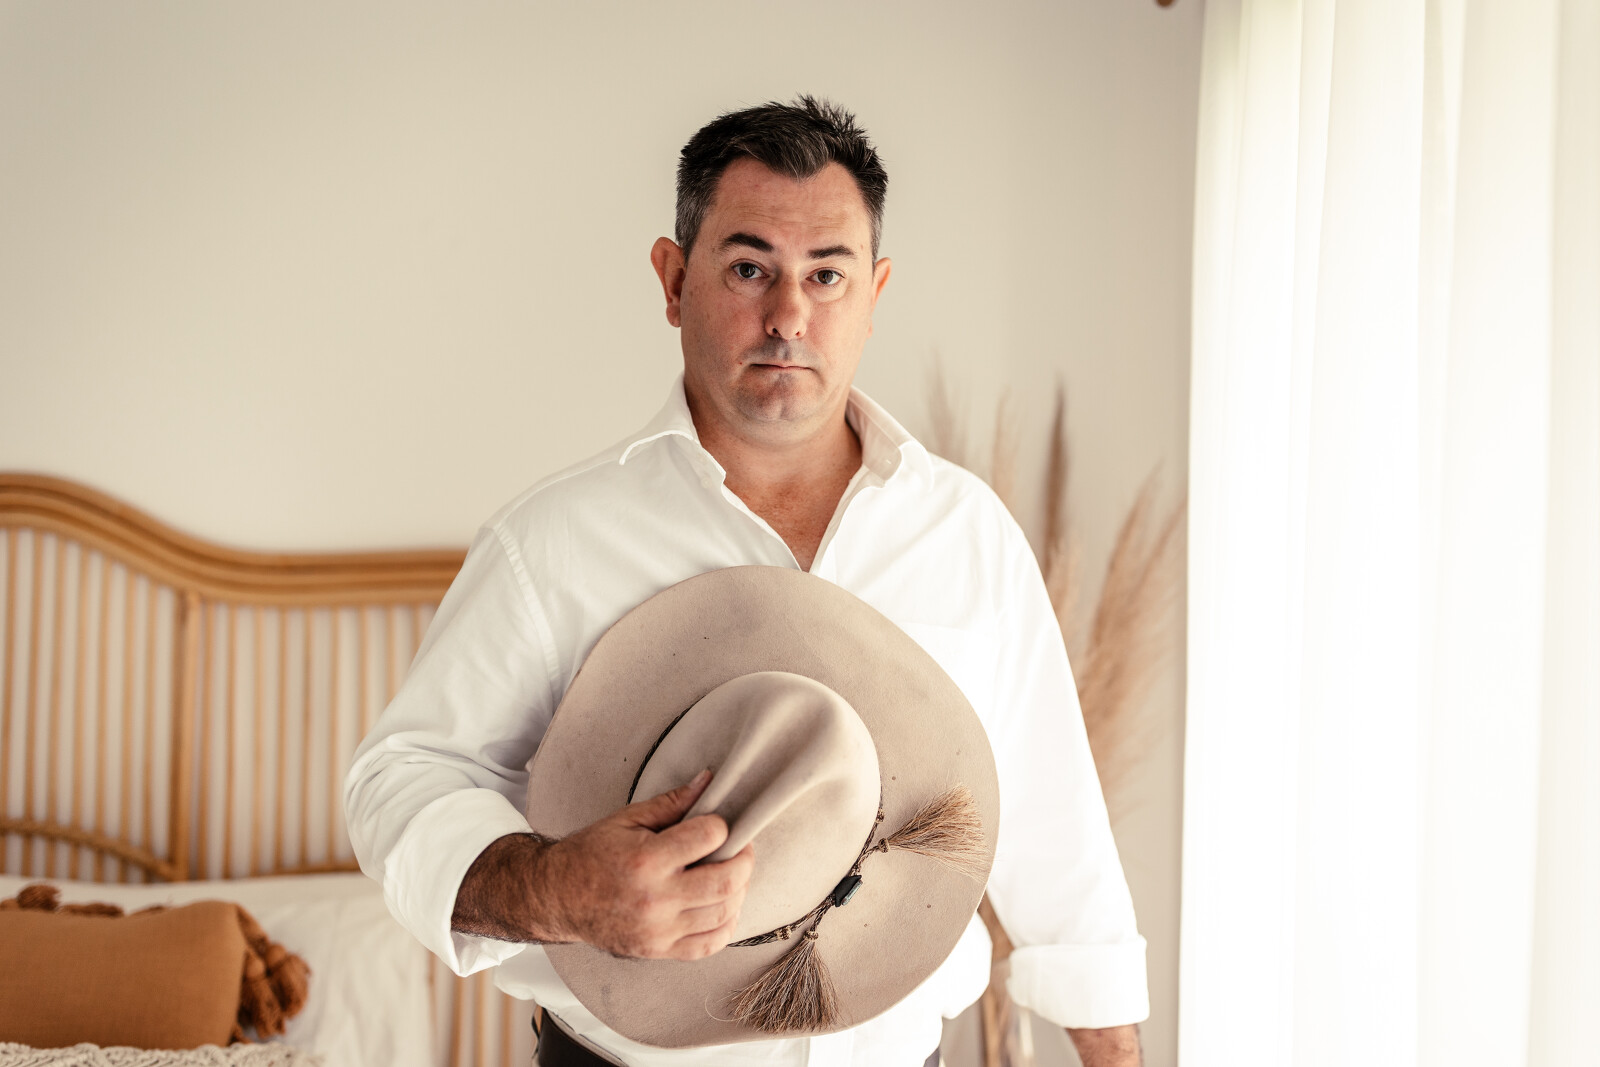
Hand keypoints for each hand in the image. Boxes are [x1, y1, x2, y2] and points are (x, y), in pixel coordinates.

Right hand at [451, 770, 754, 960]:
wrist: (556, 897)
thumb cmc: (589, 854)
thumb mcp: (626, 819)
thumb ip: (671, 803)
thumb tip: (708, 782)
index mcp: (646, 860)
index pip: (709, 837)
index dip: (721, 825)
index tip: (717, 823)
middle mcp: (655, 899)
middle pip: (727, 881)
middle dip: (744, 859)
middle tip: (739, 848)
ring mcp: (658, 930)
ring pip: (725, 913)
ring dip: (739, 890)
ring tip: (731, 874)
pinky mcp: (658, 950)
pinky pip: (710, 944)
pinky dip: (726, 924)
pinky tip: (723, 906)